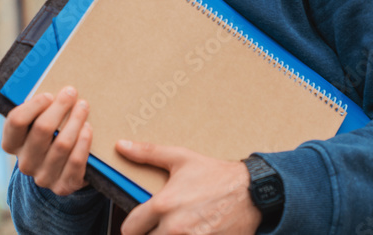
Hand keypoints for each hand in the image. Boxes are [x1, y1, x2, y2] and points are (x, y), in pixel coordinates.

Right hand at [0, 71, 91, 195]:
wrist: (56, 169)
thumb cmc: (39, 133)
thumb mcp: (24, 117)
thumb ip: (4, 96)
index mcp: (10, 143)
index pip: (16, 121)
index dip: (34, 105)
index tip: (49, 94)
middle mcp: (25, 163)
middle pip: (42, 130)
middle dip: (59, 108)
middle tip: (71, 92)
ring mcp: (44, 176)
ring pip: (62, 144)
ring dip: (75, 121)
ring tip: (84, 106)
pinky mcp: (64, 186)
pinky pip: (76, 163)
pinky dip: (83, 143)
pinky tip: (88, 128)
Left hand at [116, 140, 261, 234]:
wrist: (251, 192)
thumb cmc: (215, 175)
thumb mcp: (180, 158)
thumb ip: (147, 153)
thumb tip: (121, 146)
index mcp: (163, 205)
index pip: (130, 228)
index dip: (133, 226)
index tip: (139, 224)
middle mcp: (174, 228)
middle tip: (157, 227)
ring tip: (174, 230)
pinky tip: (191, 233)